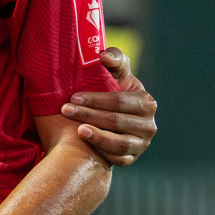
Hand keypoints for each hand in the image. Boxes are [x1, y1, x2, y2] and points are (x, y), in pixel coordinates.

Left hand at [61, 47, 156, 166]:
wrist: (110, 119)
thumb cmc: (112, 91)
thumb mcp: (116, 75)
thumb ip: (114, 60)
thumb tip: (103, 56)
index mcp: (146, 102)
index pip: (120, 101)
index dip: (96, 99)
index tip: (73, 97)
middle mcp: (149, 125)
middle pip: (117, 121)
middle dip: (89, 115)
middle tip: (65, 110)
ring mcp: (142, 143)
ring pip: (120, 143)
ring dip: (98, 136)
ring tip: (78, 130)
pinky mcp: (132, 158)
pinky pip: (119, 159)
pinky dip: (103, 152)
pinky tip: (86, 144)